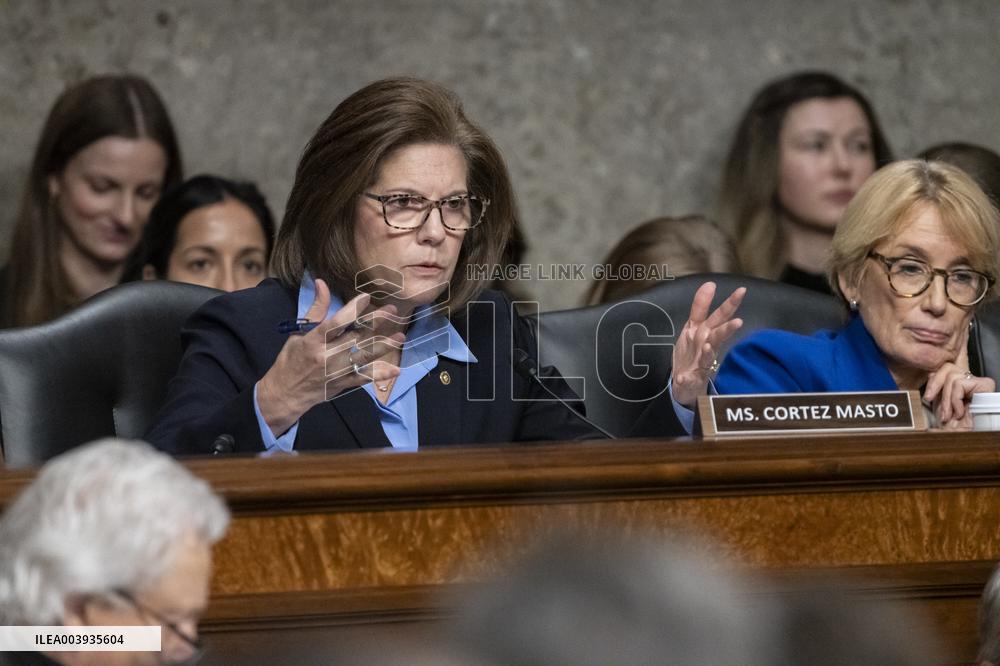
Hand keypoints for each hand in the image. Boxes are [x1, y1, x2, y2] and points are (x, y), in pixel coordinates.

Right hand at [257, 279, 404, 435]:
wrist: (284, 393)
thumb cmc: (291, 359)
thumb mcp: (299, 332)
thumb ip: (316, 309)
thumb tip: (321, 282)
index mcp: (313, 340)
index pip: (336, 322)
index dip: (352, 309)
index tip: (367, 298)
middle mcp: (326, 356)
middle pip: (355, 337)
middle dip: (375, 323)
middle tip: (392, 311)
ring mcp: (336, 371)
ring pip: (363, 357)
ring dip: (383, 347)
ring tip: (400, 336)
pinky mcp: (342, 384)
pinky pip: (363, 378)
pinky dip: (379, 375)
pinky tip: (395, 370)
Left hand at [671, 281, 745, 407]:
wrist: (687, 383)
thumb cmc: (693, 351)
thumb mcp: (693, 326)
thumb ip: (700, 306)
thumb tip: (710, 283)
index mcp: (706, 332)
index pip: (719, 315)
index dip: (729, 304)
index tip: (742, 290)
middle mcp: (707, 346)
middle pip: (718, 335)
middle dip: (727, 329)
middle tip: (738, 322)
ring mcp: (701, 363)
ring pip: (708, 356)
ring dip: (709, 351)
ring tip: (709, 346)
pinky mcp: (692, 379)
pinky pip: (688, 379)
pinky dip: (685, 379)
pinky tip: (681, 378)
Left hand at [923, 331, 994, 428]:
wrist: (969, 440)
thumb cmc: (955, 429)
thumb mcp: (939, 409)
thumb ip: (934, 392)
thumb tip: (927, 373)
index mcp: (957, 387)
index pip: (941, 370)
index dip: (932, 381)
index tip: (928, 399)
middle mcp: (968, 383)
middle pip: (946, 367)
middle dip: (935, 385)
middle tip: (930, 401)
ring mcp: (978, 383)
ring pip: (952, 376)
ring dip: (946, 399)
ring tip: (950, 414)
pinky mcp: (985, 385)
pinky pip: (960, 383)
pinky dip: (955, 400)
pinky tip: (959, 412)